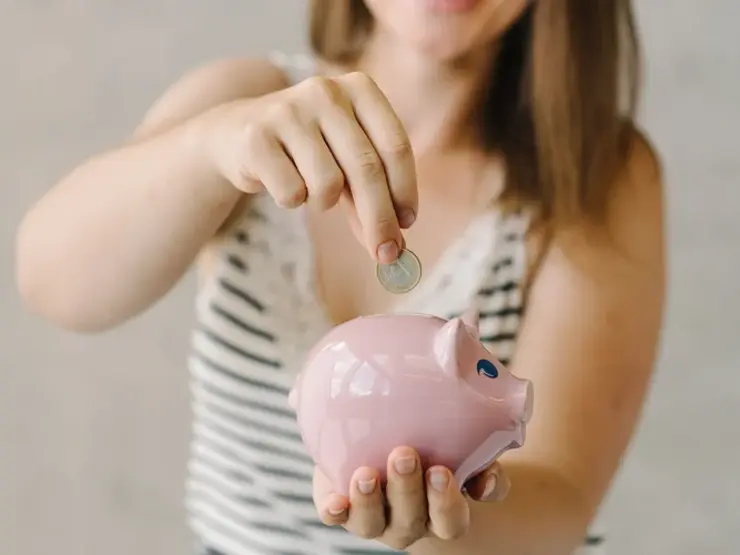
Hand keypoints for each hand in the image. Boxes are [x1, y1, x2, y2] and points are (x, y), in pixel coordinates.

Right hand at [203, 72, 417, 263]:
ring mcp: (288, 111)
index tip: (406, 224)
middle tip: (384, 253)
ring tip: (309, 189)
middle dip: (378, 219)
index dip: (404, 191)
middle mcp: (326, 91)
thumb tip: (395, 245)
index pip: (395, 146)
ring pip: (328, 184)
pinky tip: (282, 182)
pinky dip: (292, 199)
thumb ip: (373, 195)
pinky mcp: (256, 137)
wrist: (235, 135)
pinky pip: (292, 193)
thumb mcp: (345, 161)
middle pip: (366, 170)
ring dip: (323, 202)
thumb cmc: (305, 151)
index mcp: (359, 88)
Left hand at [312, 446, 510, 550]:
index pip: (451, 520)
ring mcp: (374, 519)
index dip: (446, 501)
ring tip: (366, 474)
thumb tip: (489, 477)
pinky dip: (335, 511)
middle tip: (404, 455)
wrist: (385, 443)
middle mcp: (409, 523)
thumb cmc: (433, 446)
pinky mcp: (342, 507)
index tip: (441, 471)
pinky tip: (334, 503)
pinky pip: (335, 516)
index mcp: (441, 514)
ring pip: (371, 523)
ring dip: (369, 500)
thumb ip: (479, 457)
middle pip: (410, 520)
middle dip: (406, 489)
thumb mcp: (460, 448)